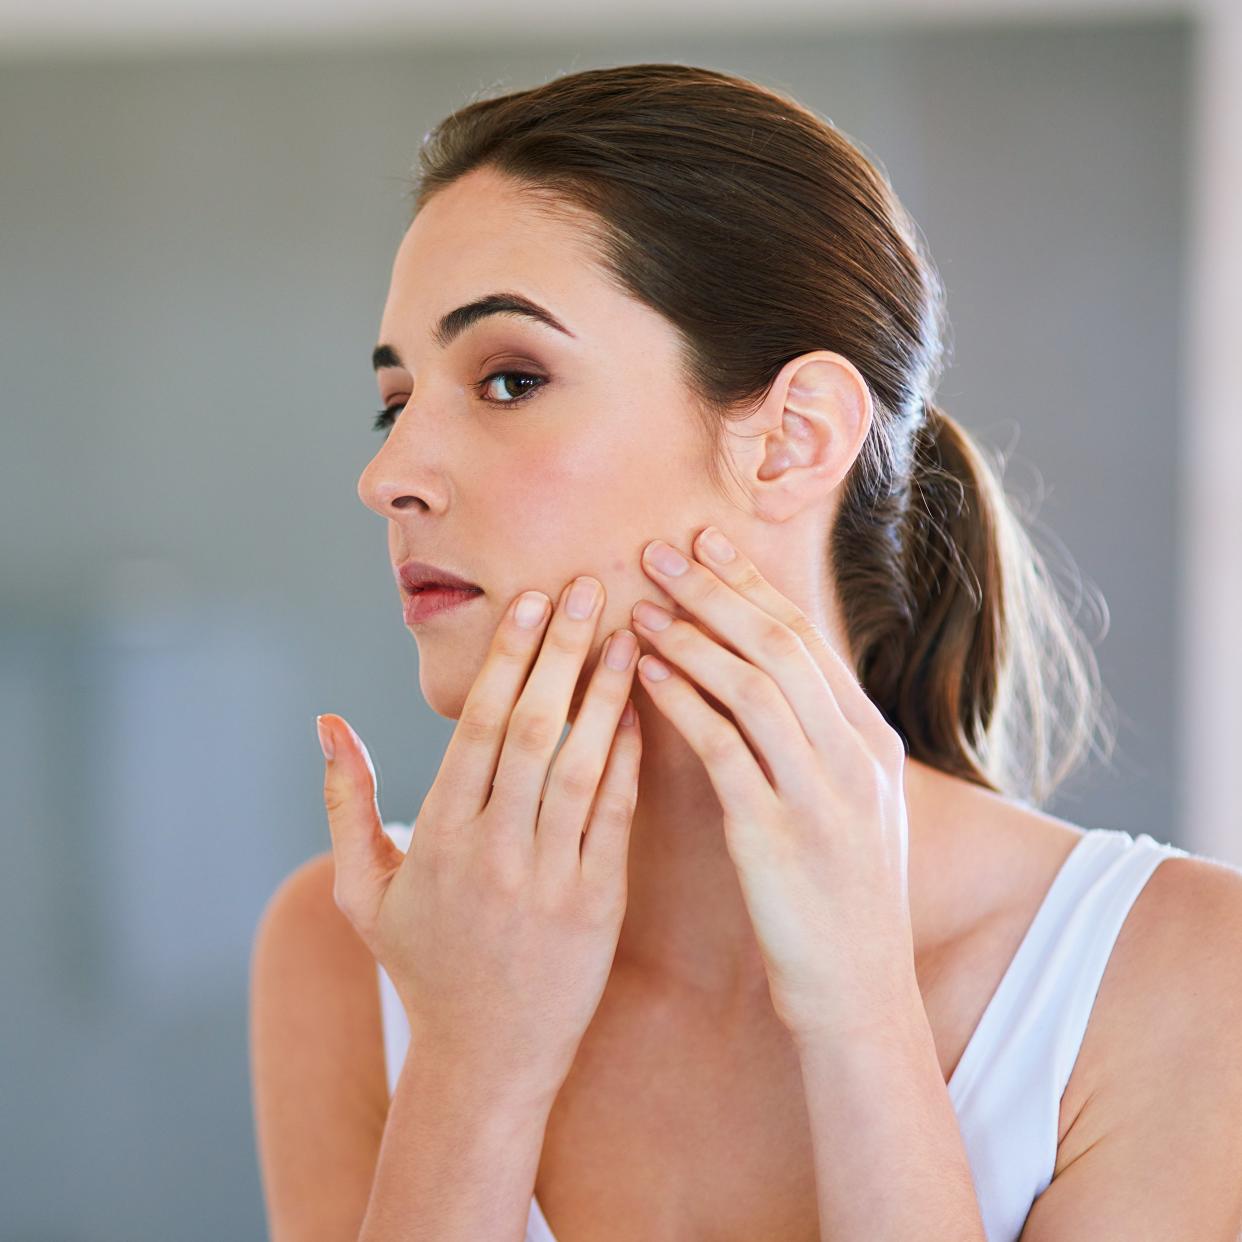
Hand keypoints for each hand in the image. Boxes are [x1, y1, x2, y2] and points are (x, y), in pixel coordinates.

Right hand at [318, 575, 641, 1102]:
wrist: (487, 1058)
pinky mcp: (599, 904)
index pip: (476, 726)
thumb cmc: (422, 964)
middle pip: (532, 729)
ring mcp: (549, 878)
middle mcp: (493, 850)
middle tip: (591, 587)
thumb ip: (346, 802)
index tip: (533, 600)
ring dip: (607, 693)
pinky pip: (617, 817)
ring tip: (632, 634)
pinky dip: (630, 761)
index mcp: (438, 836)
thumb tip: (327, 722)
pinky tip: (645, 710)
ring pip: (582, 765)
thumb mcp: (361, 889)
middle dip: (563, 651)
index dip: (508, 658)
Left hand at [630, 526, 918, 1044]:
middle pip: (780, 646)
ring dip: (692, 637)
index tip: (707, 541)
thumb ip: (819, 742)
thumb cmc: (842, 902)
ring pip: (753, 686)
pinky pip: (725, 748)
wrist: (859, 995)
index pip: (806, 639)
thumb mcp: (853, 808)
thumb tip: (771, 681)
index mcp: (871, 741)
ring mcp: (820, 793)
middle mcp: (853, 755)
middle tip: (660, 547)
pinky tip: (646, 675)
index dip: (752, 585)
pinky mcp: (778, 834)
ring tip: (640, 603)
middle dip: (717, 589)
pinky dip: (684, 702)